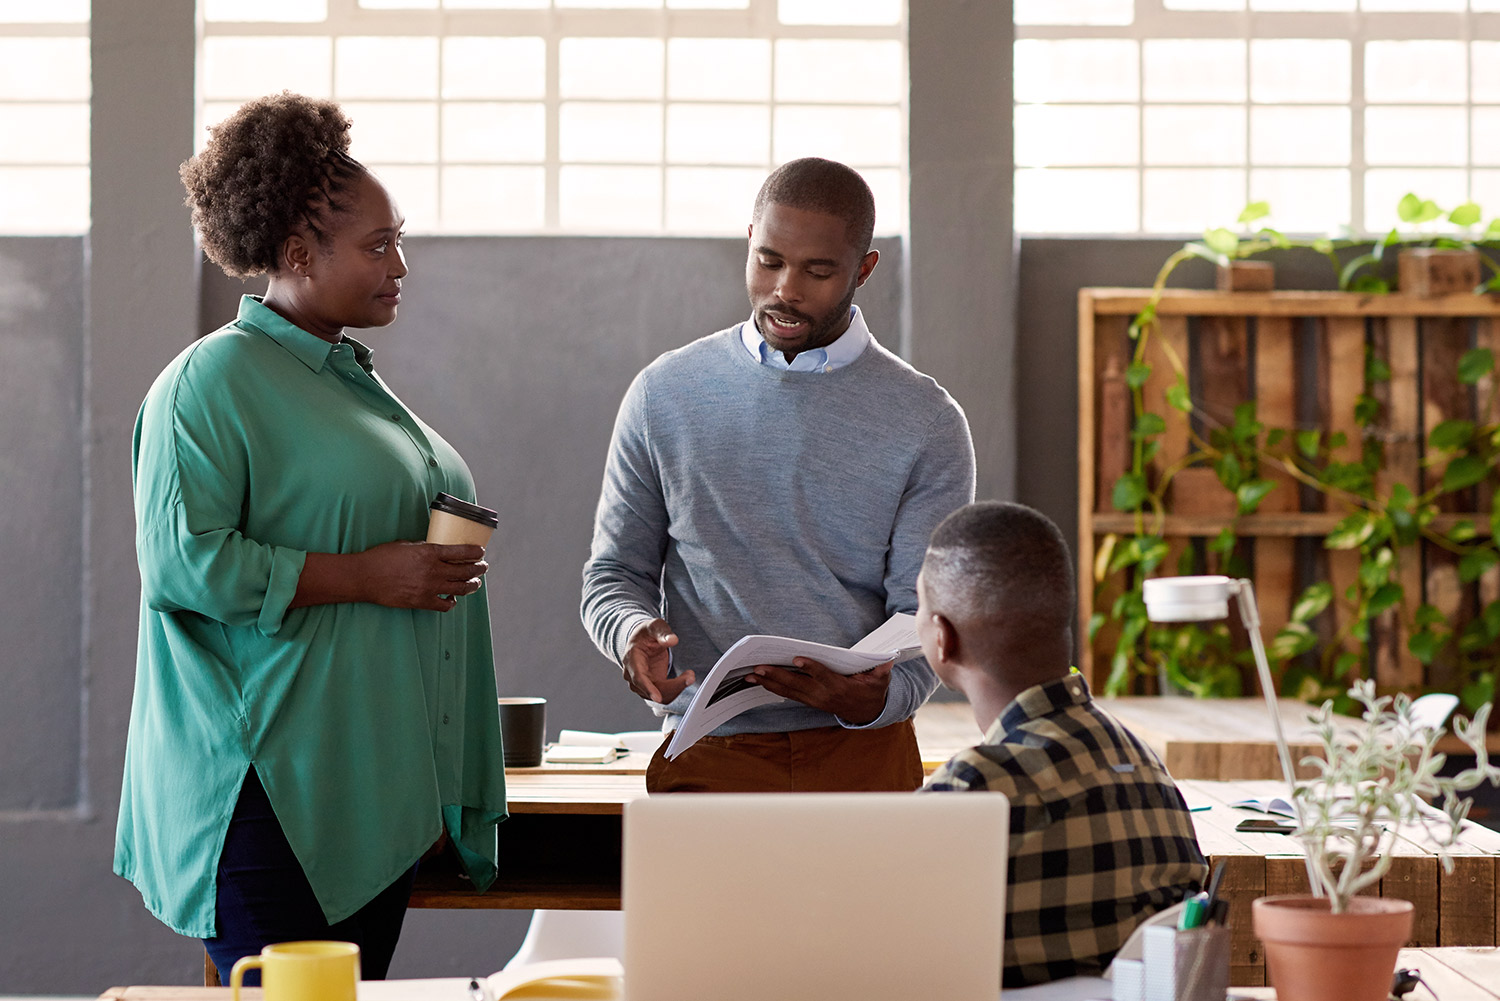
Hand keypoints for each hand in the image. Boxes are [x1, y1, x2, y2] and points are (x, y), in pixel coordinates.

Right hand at [357, 540, 487, 611]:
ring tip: (476, 582)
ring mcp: (429, 587)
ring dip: (472, 585)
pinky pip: (445, 605)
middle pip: (466, 570)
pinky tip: (453, 598)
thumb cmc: (382, 557)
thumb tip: (437, 552)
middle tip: (483, 566)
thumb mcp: (407, 545)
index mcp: (430, 552)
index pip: (462, 551)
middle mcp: (433, 570)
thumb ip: (425, 548)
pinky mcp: (422, 602)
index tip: (481, 551)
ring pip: (461, 588)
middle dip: (479, 568)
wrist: (365, 577)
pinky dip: (452, 601)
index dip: (475, 551)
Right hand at [622, 618, 692, 703]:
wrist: (642, 640)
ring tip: (689, 675)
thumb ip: (663, 632)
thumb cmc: (646, 634)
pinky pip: (664, 695)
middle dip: (672, 687)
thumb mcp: (655, 626)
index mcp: (631, 659)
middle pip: (651, 690)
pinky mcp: (651, 687)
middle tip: (690, 677)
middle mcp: (633, 674)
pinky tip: (685, 678)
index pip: (638, 677)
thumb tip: (672, 640)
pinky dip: (675, 689)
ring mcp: (641, 683)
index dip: (648, 688)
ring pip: (659, 696)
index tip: (657, 697)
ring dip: (676, 689)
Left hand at [746, 657, 891, 724]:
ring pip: (788, 691)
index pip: (823, 676)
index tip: (797, 659)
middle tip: (758, 667)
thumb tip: (888, 662)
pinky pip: (788, 695)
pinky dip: (772, 688)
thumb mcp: (881, 680)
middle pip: (798, 685)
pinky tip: (758, 681)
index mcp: (840, 687)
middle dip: (776, 676)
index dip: (811, 668)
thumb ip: (882, 672)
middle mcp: (824, 695)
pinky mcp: (809, 701)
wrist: (868, 712)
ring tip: (750, 675)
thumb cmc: (872, 689)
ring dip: (768, 683)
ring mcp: (814, 700)